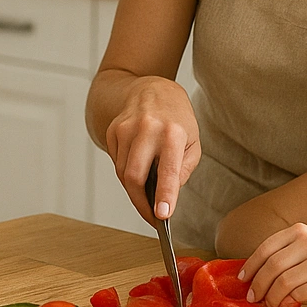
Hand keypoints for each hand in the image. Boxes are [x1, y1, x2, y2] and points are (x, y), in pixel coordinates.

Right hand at [104, 76, 200, 223]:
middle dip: (141, 203)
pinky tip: (138, 168)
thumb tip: (166, 197)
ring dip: (134, 190)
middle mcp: (148, 128)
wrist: (153, 89)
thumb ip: (183, 171)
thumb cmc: (177, 119)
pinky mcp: (113, 130)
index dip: (164, 196)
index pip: (167, 171)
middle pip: (135, 176)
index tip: (162, 216)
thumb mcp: (192, 142)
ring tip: (147, 196)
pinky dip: (127, 173)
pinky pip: (117, 163)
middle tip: (151, 216)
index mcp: (173, 133)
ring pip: (123, 173)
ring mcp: (126, 128)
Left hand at [238, 222, 306, 306]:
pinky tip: (285, 305)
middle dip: (258, 285)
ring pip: (284, 282)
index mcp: (301, 231)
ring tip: (269, 304)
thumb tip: (257, 273)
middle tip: (253, 297)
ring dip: (272, 297)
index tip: (242, 278)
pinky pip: (300, 293)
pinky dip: (288, 302)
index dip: (251, 265)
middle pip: (272, 266)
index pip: (266, 247)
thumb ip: (289, 252)